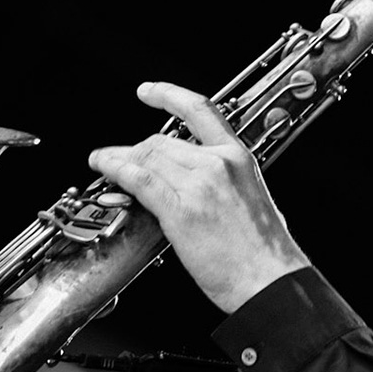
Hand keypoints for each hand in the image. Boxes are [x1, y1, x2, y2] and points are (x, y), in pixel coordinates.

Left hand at [88, 81, 311, 312]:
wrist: (270, 280)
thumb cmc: (265, 252)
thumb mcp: (252, 199)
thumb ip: (226, 184)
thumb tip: (201, 186)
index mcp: (239, 158)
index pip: (200, 111)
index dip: (168, 95)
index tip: (148, 92)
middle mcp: (217, 164)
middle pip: (161, 141)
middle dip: (134, 149)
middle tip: (118, 158)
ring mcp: (198, 185)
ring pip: (146, 157)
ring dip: (118, 159)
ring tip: (102, 164)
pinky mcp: (180, 210)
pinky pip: (139, 180)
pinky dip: (115, 170)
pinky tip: (105, 170)